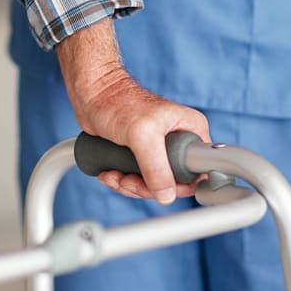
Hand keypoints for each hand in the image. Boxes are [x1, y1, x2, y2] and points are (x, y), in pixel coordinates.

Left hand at [55, 19, 209, 202]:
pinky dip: (122, 182)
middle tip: (129, 180)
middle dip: (147, 188)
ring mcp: (159, 150)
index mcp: (191, 130)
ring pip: (153, 185)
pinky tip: (110, 173)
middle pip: (174, 183)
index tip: (158, 186)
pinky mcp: (141, 155)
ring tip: (115, 176)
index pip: (199, 170)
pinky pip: (138, 181)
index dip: (181, 185)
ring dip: (130, 187)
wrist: (91, 95)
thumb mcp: (142, 135)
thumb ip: (156, 166)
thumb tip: (166, 195)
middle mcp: (179, 140)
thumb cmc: (117, 102)